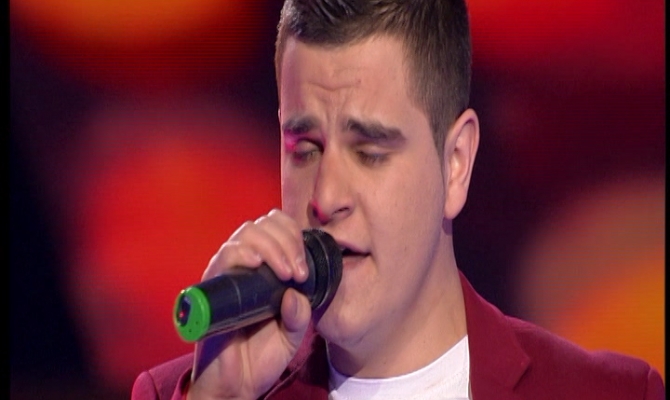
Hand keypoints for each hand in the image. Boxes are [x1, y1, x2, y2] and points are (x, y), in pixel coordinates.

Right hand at [187, 209, 311, 399]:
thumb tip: (296, 292)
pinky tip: (256, 264)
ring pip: (246, 234)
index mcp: (265, 270)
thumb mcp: (293, 334)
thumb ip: (300, 314)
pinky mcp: (212, 288)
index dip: (294, 237)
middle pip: (263, 225)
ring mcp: (228, 274)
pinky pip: (223, 257)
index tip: (304, 269)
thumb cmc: (261, 356)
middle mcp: (244, 266)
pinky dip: (241, 253)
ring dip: (271, 247)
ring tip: (285, 273)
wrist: (237, 385)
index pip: (277, 228)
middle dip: (287, 241)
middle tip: (298, 272)